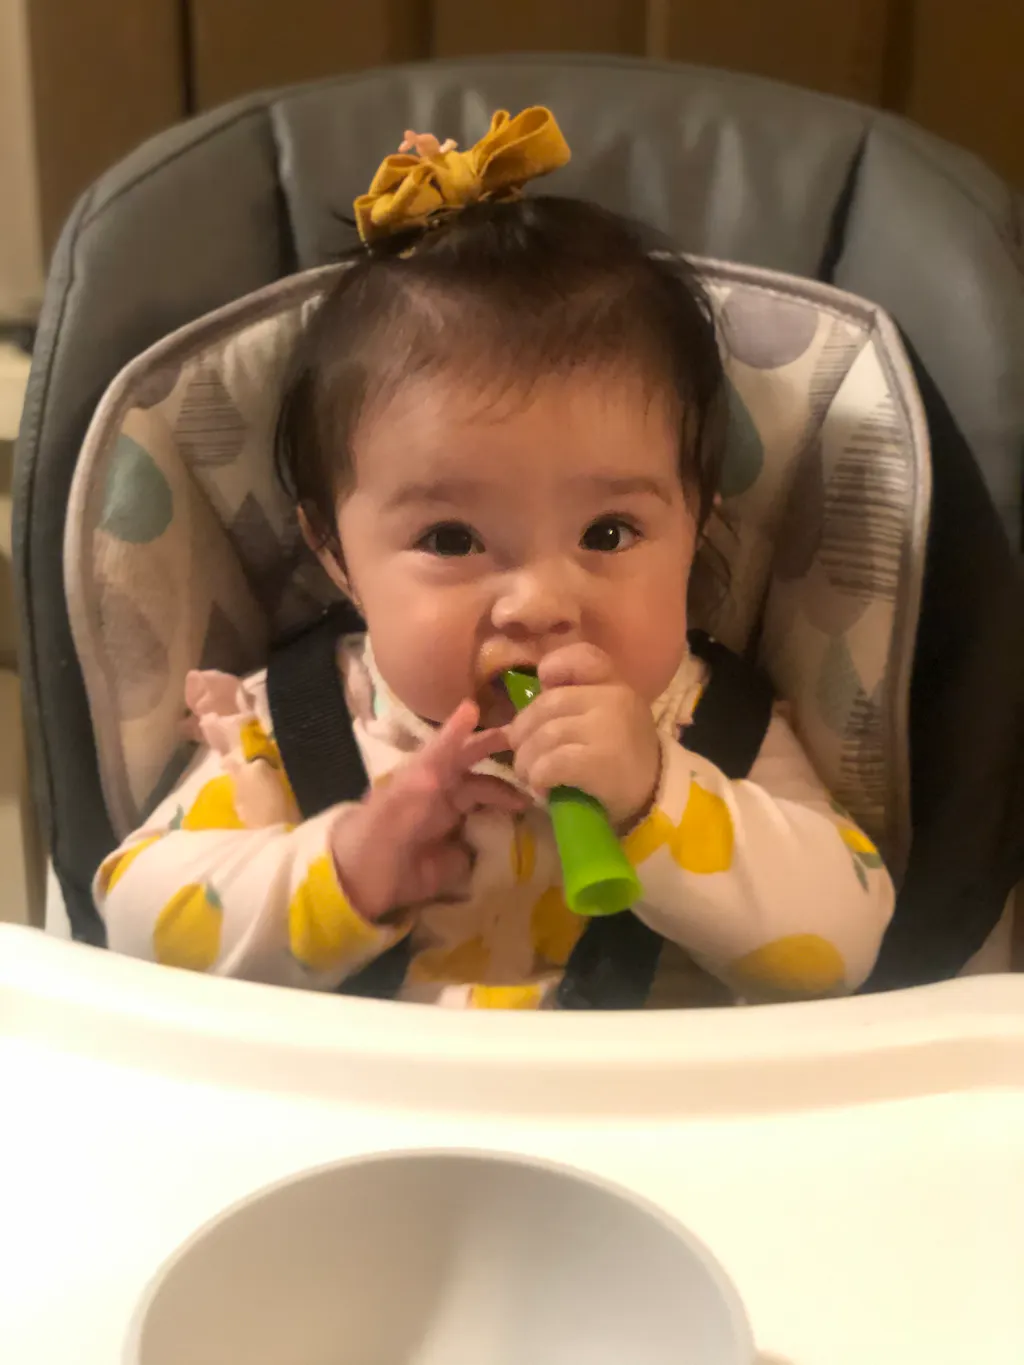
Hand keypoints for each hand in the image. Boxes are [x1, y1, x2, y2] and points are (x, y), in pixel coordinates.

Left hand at [330, 700, 524, 921]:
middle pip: (483, 778)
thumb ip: (442, 753)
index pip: (462, 748)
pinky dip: (508, 835)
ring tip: (539, 801)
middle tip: (541, 762)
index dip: (484, 735)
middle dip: (510, 769)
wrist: (364, 883)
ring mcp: (453, 826)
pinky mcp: (459, 856)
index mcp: (430, 775)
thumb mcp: (411, 787)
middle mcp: (444, 796)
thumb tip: (470, 710)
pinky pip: (488, 840)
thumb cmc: (382, 828)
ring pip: (489, 806)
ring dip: (511, 802)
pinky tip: (530, 831)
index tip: (519, 724)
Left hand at [505, 644, 660, 828]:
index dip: (555, 666)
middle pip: (548, 704)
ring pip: (545, 735)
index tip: (544, 685)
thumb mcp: (606, 718)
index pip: (583, 657)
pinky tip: (544, 788)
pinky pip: (551, 763)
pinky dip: (539, 777)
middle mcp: (613, 699)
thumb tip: (512, 725)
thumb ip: (570, 707)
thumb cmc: (622, 757)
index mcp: (615, 683)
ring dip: (527, 760)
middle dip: (523, 731)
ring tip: (529, 775)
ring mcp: (607, 728)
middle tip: (522, 753)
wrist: (656, 796)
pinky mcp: (600, 761)